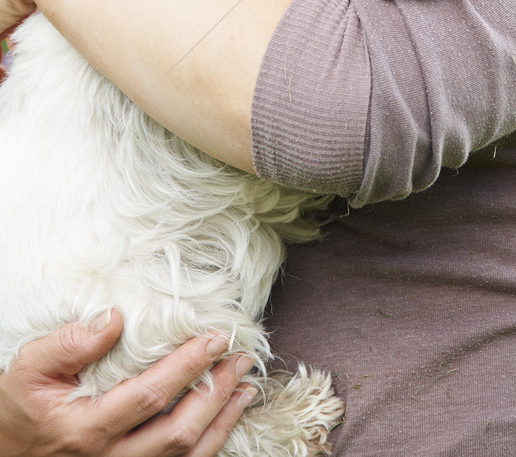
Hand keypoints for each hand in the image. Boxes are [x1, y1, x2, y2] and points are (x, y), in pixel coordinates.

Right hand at [0, 311, 255, 456]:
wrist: (5, 456)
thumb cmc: (19, 411)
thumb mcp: (29, 370)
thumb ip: (69, 343)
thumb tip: (115, 318)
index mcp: (86, 429)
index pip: (150, 396)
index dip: (188, 366)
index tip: (216, 337)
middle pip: (178, 433)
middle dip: (217, 393)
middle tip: (241, 357)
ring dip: (221, 421)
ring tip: (246, 385)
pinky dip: (210, 445)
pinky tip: (225, 419)